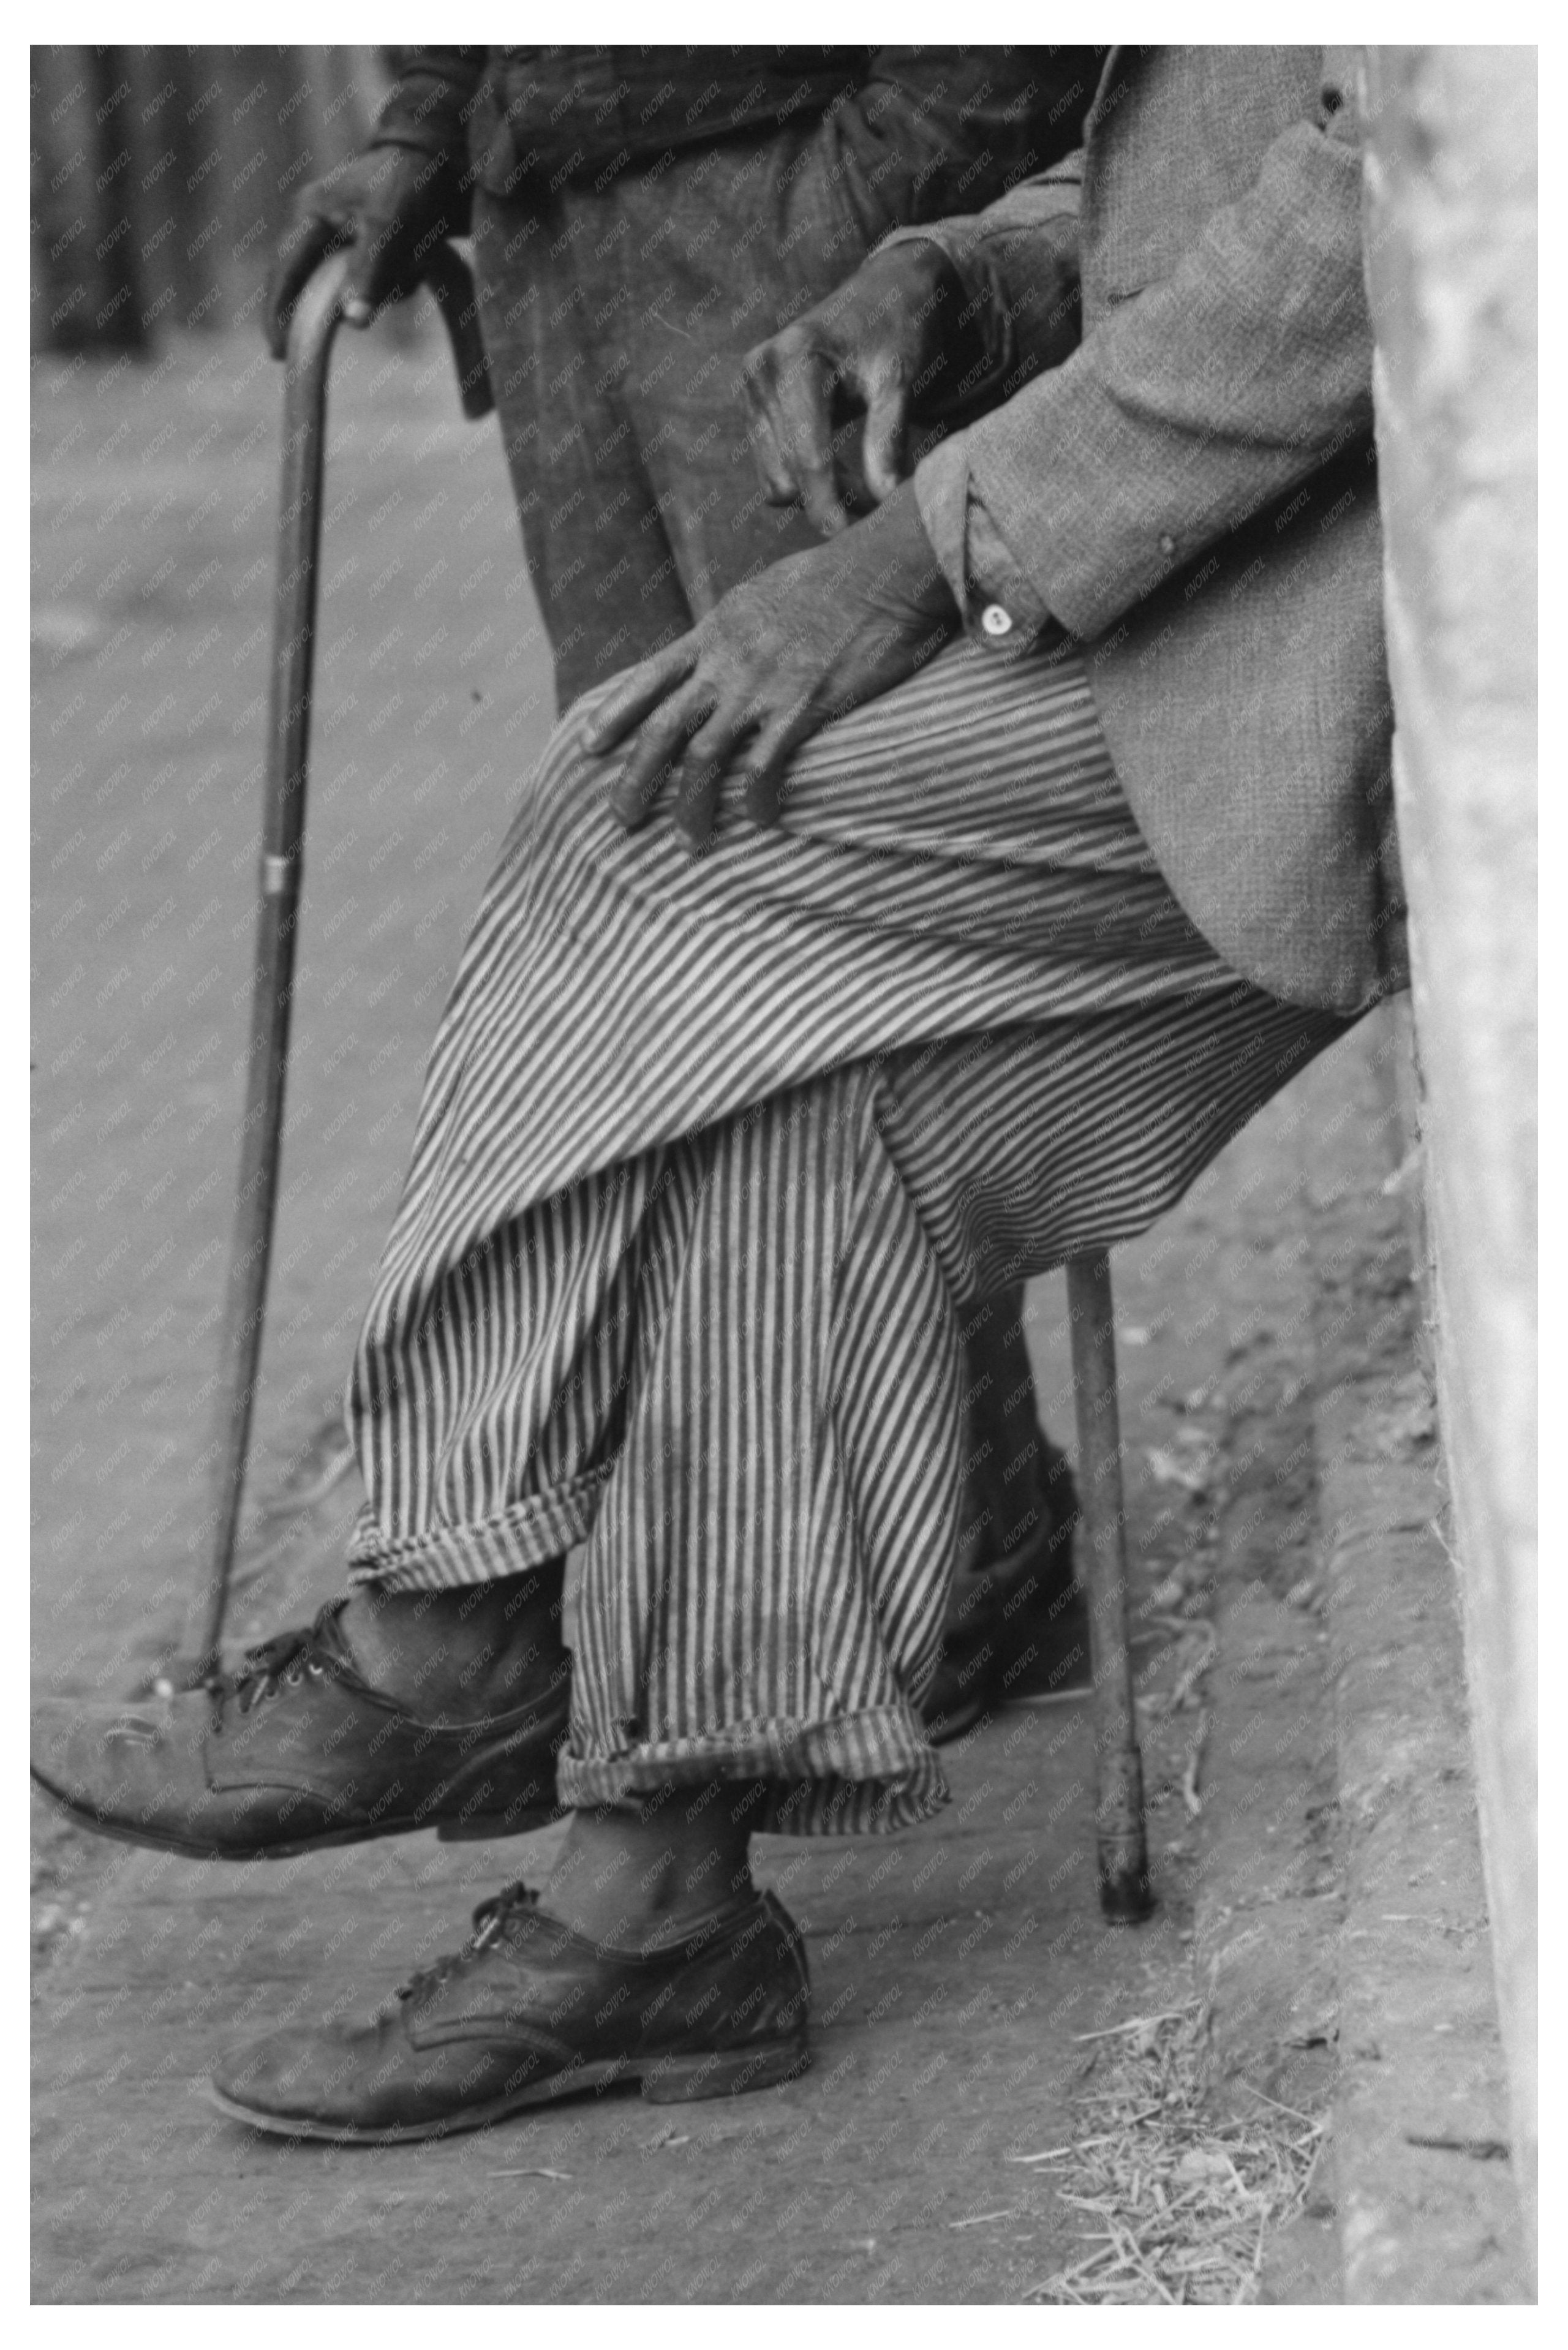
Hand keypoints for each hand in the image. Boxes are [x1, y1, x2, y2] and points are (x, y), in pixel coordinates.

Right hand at [264, 147, 447, 358]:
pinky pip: (380, 282)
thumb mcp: (388, 224)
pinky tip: (421, 262)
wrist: (448, 155)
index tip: (276, 352)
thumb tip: (353, 320)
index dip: (277, 312)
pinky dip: (401, 281)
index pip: (285, 271)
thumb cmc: (410, 180)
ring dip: (386, 287)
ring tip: (416, 262)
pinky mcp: (377, 247)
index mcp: (313, 214)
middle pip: (318, 286)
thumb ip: (369, 271)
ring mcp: (350, 238)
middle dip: (345, 302)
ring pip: (355, 288)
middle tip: (347, 330)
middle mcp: (324, 227)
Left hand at [587, 482, 957, 851]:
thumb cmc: (838, 578)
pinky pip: (764, 766)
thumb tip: (729, 649)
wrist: (884, 568)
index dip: (614, 714)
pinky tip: (759, 820)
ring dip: (689, 807)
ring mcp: (761, 685)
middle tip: (622, 819)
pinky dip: (755, 800)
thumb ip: (738, 629)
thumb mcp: (766, 593)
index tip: (588, 747)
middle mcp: (726, 662)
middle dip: (635, 779)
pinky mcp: (801, 706)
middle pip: (662, 729)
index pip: (649, 677)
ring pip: (703, 757)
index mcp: (715, 631)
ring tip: (689, 843)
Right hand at [741, 241, 984, 537]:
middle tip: (878, 505)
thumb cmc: (897, 333)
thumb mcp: (899, 383)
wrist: (882, 293)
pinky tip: (838, 467)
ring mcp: (749, 386)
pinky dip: (804, 478)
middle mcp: (760, 370)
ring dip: (817, 493)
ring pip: (774, 480)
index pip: (808, 459)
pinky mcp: (750, 402)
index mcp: (795, 359)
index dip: (831, 508)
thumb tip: (884, 501)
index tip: (855, 542)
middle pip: (787, 477)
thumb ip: (888, 440)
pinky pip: (771, 467)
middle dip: (830, 501)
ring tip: (863, 482)